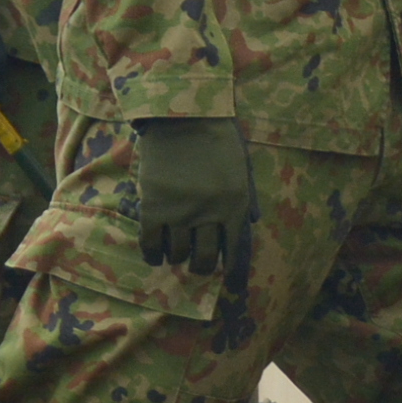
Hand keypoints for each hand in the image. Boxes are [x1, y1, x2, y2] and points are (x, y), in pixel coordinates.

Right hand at [134, 117, 251, 273]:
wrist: (182, 115)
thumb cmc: (218, 139)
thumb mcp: (243, 168)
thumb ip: (247, 198)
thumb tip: (250, 225)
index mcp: (236, 205)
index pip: (236, 252)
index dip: (234, 274)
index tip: (233, 287)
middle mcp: (210, 215)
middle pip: (205, 259)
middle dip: (203, 269)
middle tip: (199, 267)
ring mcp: (180, 212)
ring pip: (177, 253)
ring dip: (177, 258)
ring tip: (176, 255)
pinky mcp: (153, 206)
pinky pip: (151, 242)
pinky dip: (153, 253)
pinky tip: (155, 256)